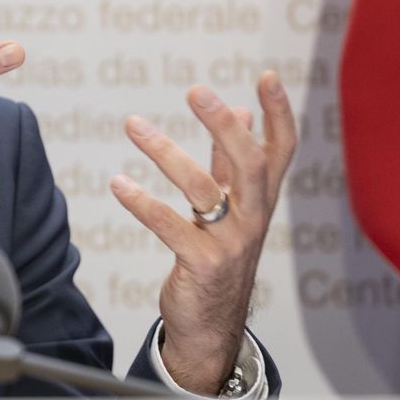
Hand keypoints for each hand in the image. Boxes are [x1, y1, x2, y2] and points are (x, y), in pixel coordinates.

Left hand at [110, 71, 295, 393]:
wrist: (211, 324)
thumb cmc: (219, 253)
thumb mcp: (231, 205)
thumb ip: (230, 161)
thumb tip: (242, 112)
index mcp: (261, 198)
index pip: (281, 149)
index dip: (279, 113)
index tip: (268, 75)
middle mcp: (253, 217)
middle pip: (250, 163)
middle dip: (224, 125)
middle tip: (196, 90)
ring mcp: (231, 243)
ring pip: (202, 189)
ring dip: (165, 152)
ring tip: (132, 124)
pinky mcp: (203, 266)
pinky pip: (171, 227)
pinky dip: (142, 203)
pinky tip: (118, 183)